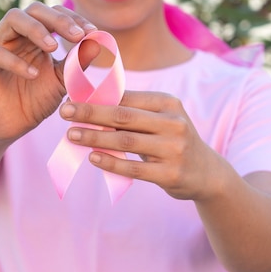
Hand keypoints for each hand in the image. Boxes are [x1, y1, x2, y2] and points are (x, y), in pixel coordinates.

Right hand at [0, 2, 98, 141]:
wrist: (12, 126)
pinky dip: (16, 62)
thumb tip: (96, 43)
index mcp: (35, 36)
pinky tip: (33, 74)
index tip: (92, 33)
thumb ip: (75, 62)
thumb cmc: (36, 100)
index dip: (73, 19)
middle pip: (34, 9)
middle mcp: (15, 36)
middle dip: (58, 19)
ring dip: (36, 29)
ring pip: (12, 19)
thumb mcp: (62, 80)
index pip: (53, 13)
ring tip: (53, 47)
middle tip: (77, 35)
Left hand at [59, 90, 215, 200]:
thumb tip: (89, 103)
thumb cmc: (171, 141)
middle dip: (91, 113)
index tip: (72, 98)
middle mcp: (174, 123)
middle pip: (123, 116)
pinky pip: (134, 168)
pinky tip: (93, 157)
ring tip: (72, 135)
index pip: (127, 97)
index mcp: (169, 103)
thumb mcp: (160, 120)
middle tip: (64, 112)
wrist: (205, 173)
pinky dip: (111, 162)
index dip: (97, 98)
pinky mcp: (170, 174)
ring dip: (95, 138)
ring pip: (126, 141)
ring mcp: (174, 149)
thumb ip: (132, 112)